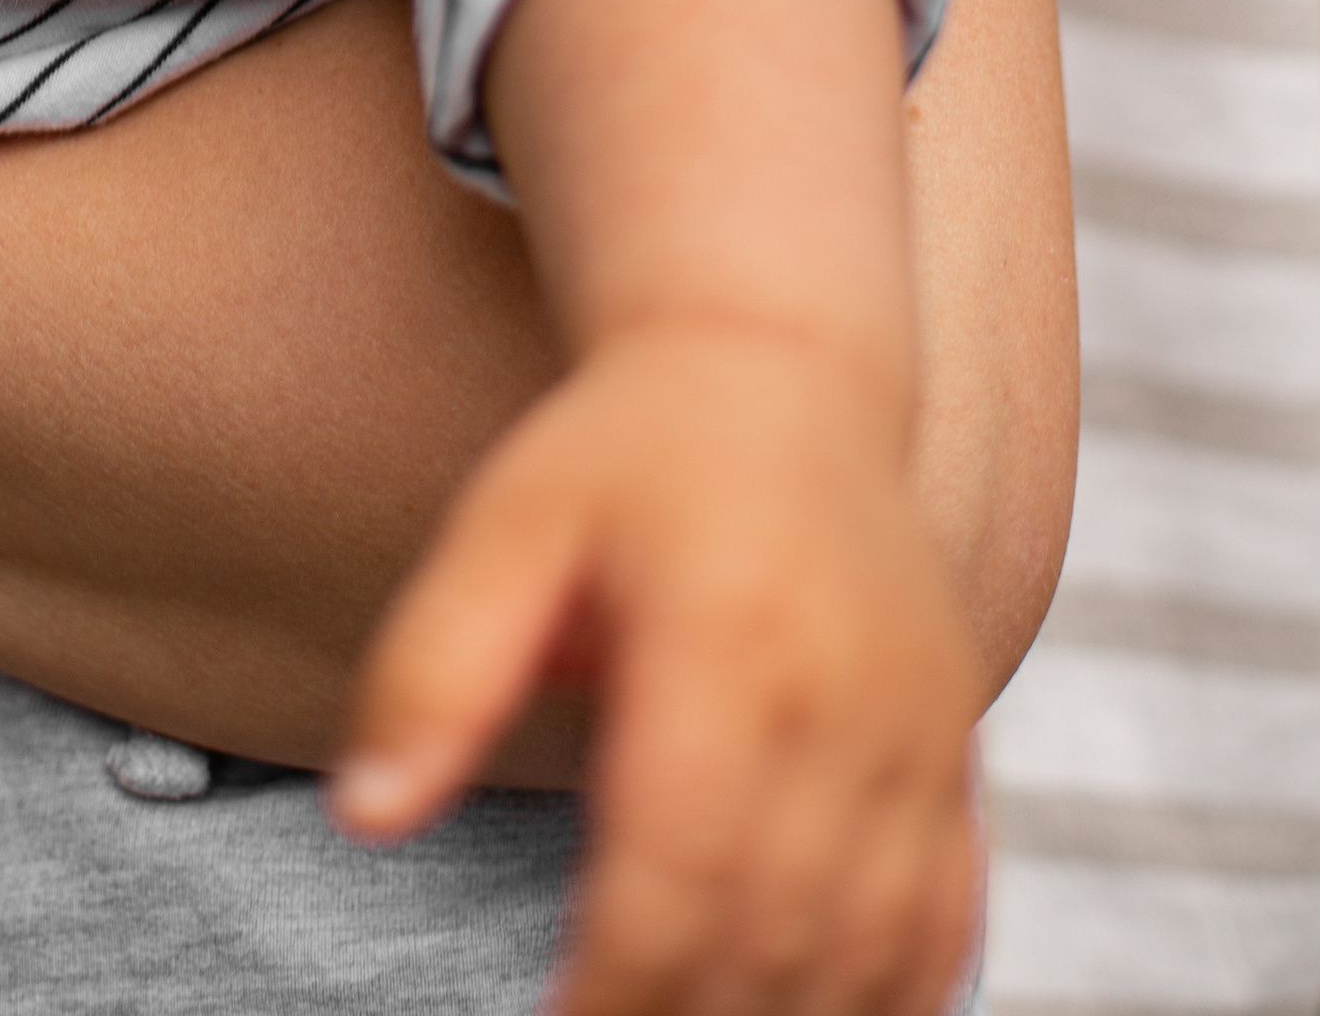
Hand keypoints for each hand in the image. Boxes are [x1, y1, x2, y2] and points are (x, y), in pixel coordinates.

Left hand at [333, 314, 980, 1015]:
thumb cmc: (624, 452)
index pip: (677, 873)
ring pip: (869, 949)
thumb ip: (432, 669)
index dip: (614, 991)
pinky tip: (800, 1015)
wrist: (786, 368)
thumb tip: (363, 816)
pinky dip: (885, 997)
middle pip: (772, 933)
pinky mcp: (956, 748)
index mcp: (724, 635)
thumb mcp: (505, 524)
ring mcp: (920, 727)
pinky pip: (946, 918)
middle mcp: (844, 690)